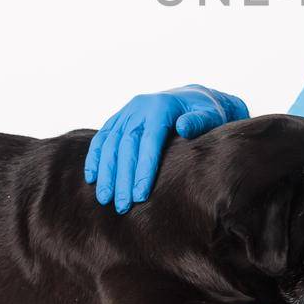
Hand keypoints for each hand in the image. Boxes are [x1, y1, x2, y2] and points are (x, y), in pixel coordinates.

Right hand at [83, 84, 248, 211]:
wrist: (192, 97)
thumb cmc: (205, 111)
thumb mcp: (210, 114)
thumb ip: (199, 121)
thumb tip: (183, 127)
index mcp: (160, 107)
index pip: (149, 141)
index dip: (143, 169)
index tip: (140, 195)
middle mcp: (139, 107)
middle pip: (125, 145)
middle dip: (122, 177)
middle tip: (122, 206)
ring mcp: (126, 112)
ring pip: (110, 143)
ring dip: (106, 172)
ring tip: (105, 199)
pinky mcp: (119, 119)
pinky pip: (102, 138)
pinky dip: (95, 158)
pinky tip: (92, 178)